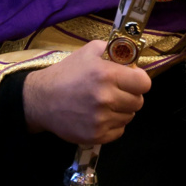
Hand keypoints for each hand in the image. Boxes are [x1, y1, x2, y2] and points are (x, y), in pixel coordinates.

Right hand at [22, 41, 151, 144]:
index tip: (132, 81)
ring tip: (104, 104)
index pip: (144, 83)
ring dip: (121, 110)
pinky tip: (99, 116)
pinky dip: (113, 125)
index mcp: (106, 74)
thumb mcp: (89, 51)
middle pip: (138, 102)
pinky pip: (119, 131)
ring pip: (129, 117)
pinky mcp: (95, 135)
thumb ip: (114, 49)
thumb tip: (134, 58)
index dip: (139, 81)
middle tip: (116, 92)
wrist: (40, 99)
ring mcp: (100, 119)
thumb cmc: (67, 73)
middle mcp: (105, 98)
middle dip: (130, 96)